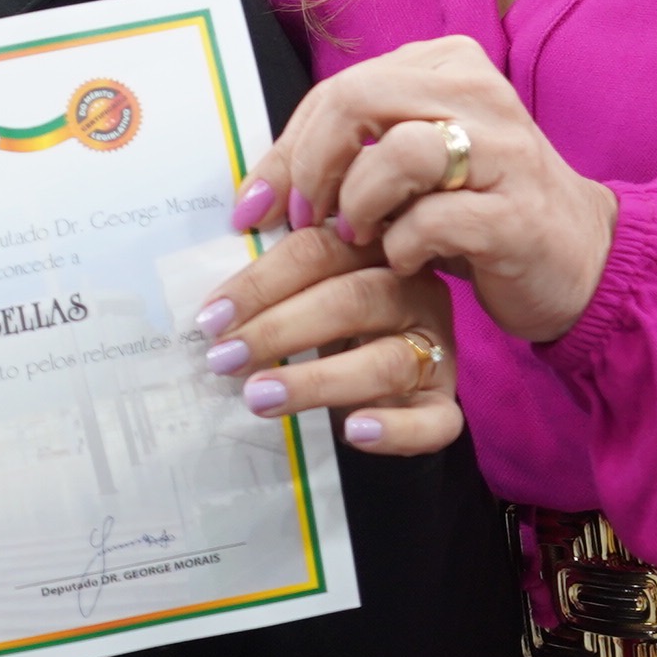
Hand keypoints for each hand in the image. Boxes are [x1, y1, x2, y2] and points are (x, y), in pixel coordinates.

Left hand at [192, 227, 466, 455]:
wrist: (374, 383)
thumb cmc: (325, 320)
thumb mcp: (301, 283)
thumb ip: (272, 258)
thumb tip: (232, 225)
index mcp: (375, 249)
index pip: (318, 250)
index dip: (261, 282)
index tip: (212, 318)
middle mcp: (414, 291)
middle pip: (352, 300)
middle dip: (279, 329)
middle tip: (225, 359)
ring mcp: (436, 349)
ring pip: (387, 361)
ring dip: (318, 381)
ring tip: (260, 397)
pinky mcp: (445, 402)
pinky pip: (434, 420)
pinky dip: (395, 429)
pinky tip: (353, 432)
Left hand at [231, 36, 618, 344]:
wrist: (577, 257)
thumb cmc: (476, 208)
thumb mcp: (409, 165)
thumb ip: (349, 152)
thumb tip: (256, 187)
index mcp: (447, 65)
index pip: (340, 88)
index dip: (288, 148)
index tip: (258, 204)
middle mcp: (480, 93)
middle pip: (358, 101)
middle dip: (312, 167)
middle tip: (304, 221)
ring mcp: (506, 151)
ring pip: (399, 152)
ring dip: (360, 203)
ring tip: (360, 238)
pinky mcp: (518, 214)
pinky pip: (433, 220)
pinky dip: (402, 246)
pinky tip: (405, 260)